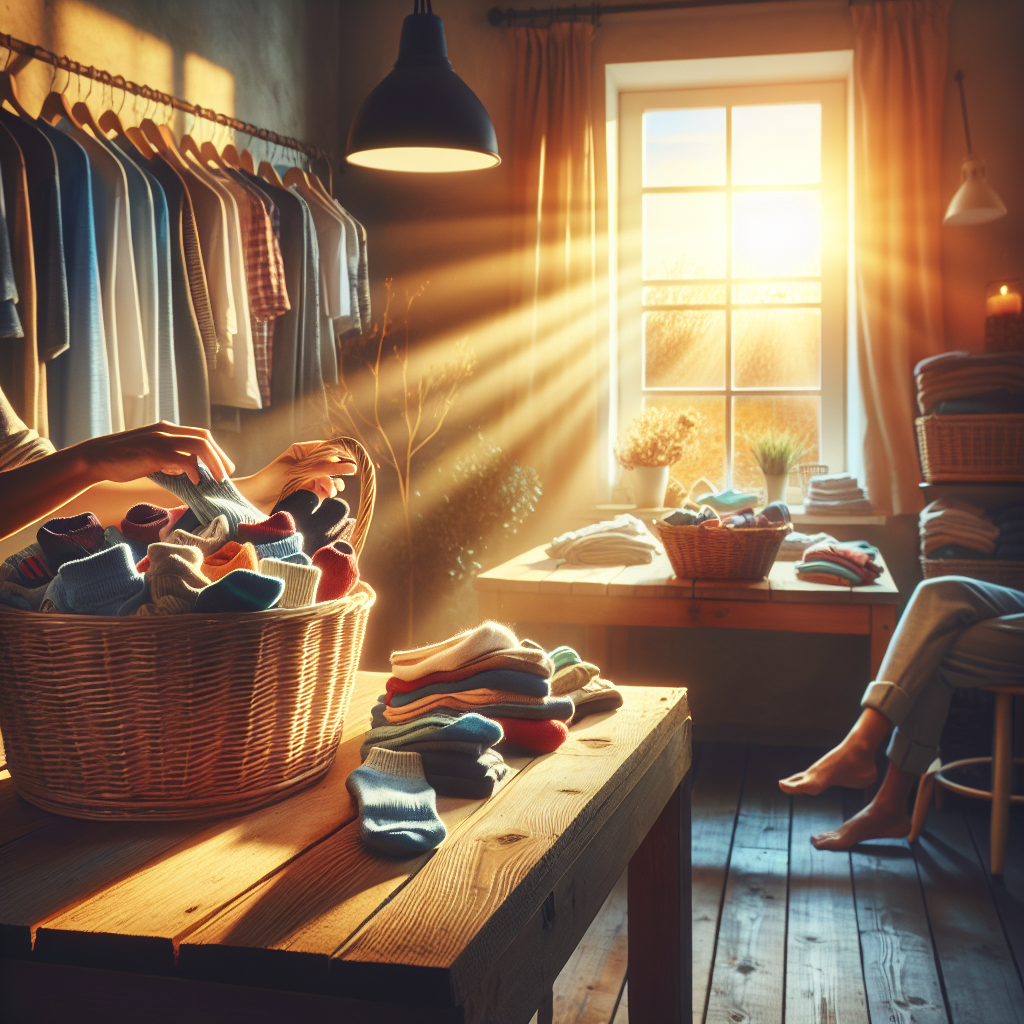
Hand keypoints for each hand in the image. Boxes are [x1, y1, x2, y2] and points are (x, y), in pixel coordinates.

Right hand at [72, 422, 234, 485]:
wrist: (95, 458)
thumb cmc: (121, 459)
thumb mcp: (150, 455)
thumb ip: (169, 459)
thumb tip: (187, 470)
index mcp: (166, 429)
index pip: (200, 434)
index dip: (215, 450)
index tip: (221, 466)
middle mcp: (166, 430)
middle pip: (204, 437)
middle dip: (220, 456)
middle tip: (226, 474)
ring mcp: (160, 439)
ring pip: (199, 445)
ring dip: (214, 462)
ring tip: (219, 478)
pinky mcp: (154, 452)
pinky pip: (184, 458)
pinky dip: (194, 469)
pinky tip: (196, 481)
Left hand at [235, 441, 357, 512]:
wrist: (254, 500)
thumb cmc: (271, 480)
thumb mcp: (300, 471)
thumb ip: (324, 468)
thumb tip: (349, 466)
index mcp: (302, 451)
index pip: (326, 447)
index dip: (341, 451)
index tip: (354, 456)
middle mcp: (306, 463)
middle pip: (330, 463)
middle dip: (338, 469)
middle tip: (351, 473)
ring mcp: (307, 478)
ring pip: (328, 478)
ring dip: (332, 483)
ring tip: (333, 490)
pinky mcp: (306, 492)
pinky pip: (323, 490)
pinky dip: (327, 492)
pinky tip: (327, 494)